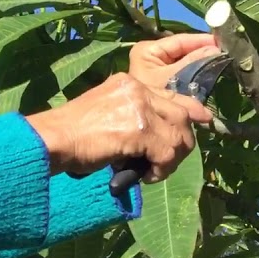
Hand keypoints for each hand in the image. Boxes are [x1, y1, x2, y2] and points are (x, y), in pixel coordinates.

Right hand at [25, 73, 212, 183]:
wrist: (53, 139)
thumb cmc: (72, 134)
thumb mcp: (105, 113)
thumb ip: (132, 115)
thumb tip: (156, 139)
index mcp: (129, 82)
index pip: (172, 93)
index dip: (193, 110)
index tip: (205, 120)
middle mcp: (137, 89)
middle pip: (181, 115)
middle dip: (180, 143)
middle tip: (163, 164)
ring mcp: (139, 107)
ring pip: (178, 135)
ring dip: (171, 160)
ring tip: (152, 172)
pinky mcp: (139, 129)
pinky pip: (166, 152)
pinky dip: (161, 169)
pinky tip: (144, 175)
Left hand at [128, 33, 222, 91]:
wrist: (144, 129)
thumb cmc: (154, 97)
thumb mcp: (175, 78)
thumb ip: (194, 62)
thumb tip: (216, 50)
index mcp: (148, 50)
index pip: (179, 40)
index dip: (201, 40)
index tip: (221, 41)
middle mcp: (152, 56)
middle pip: (183, 50)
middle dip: (204, 52)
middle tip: (225, 52)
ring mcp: (157, 69)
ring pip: (185, 61)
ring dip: (202, 63)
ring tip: (222, 60)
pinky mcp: (164, 81)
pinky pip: (184, 73)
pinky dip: (196, 73)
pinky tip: (211, 72)